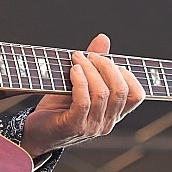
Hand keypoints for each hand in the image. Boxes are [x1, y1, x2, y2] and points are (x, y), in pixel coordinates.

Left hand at [20, 34, 144, 157]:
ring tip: (77, 59)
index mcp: (113, 114)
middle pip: (120, 91)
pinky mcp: (73, 126)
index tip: (105, 60)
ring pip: (102, 94)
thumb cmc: (57, 107)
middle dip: (106, 66)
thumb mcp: (79, 83)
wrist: (35, 132)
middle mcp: (106, 123)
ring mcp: (91, 127)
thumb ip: (94, 64)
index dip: (126, 73)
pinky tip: (73, 71)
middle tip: (89, 56)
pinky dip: (80, 82)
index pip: (136, 95)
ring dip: (90, 70)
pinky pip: (83, 102)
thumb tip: (103, 39)